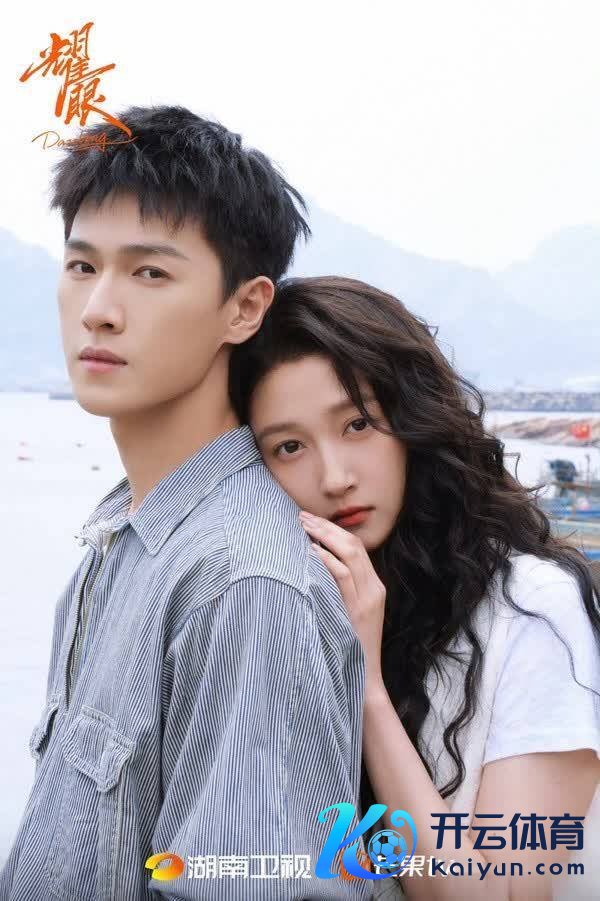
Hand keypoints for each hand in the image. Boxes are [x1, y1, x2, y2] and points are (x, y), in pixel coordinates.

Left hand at [299, 511, 386, 692]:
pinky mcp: (359, 609)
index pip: (356, 547)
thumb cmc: (348, 649)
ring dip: (324, 536)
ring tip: (303, 526)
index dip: (333, 530)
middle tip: (302, 516)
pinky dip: (327, 559)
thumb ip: (337, 592)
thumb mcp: (346, 614)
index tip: (311, 521)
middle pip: (353, 544)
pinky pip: (343, 575)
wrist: (365, 680)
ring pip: (350, 553)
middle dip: (327, 527)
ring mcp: (368, 598)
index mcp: (373, 587)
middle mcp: (374, 588)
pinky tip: (311, 551)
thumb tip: (312, 570)